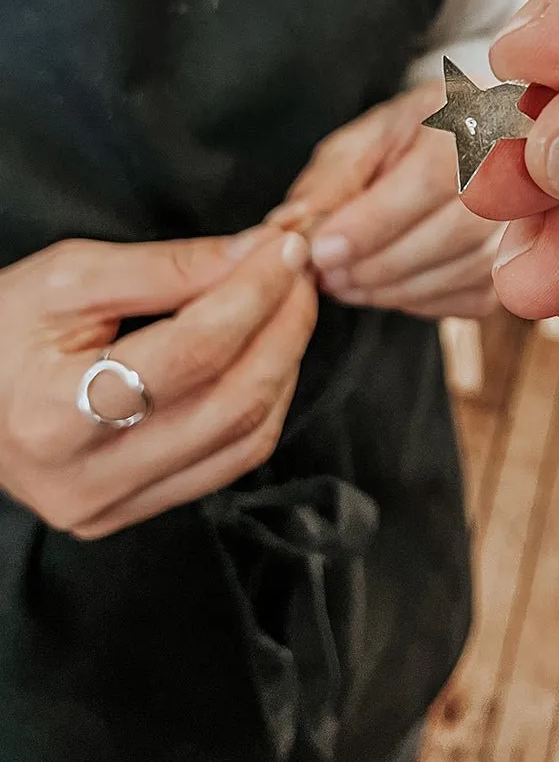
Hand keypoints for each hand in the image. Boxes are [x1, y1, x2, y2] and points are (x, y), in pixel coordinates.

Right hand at [0, 228, 316, 538]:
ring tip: (289, 308)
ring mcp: (113, 504)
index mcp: (56, 411)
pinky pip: (233, 461)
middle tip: (300, 274)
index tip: (288, 249)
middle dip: (285, 327)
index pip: (195, 350)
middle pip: (233, 400)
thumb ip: (171, 266)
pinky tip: (270, 358)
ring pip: (246, 437)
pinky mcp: (133, 512)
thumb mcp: (70, 277)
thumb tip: (260, 252)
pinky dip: (266, 403)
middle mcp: (89, 476)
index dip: (256, 293)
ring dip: (286, 365)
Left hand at [272, 81, 502, 318]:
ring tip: (345, 284)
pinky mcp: (519, 261)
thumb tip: (292, 229)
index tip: (324, 250)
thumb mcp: (365, 140)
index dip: (377, 222)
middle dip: (383, 263)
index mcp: (472, 118)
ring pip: (468, 271)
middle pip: (458, 231)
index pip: (433, 177)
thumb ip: (331, 182)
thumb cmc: (415, 137)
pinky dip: (421, 301)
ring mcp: (526, 218)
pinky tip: (384, 289)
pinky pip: (473, 297)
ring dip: (396, 289)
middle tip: (328, 275)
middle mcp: (516, 168)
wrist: (473, 141)